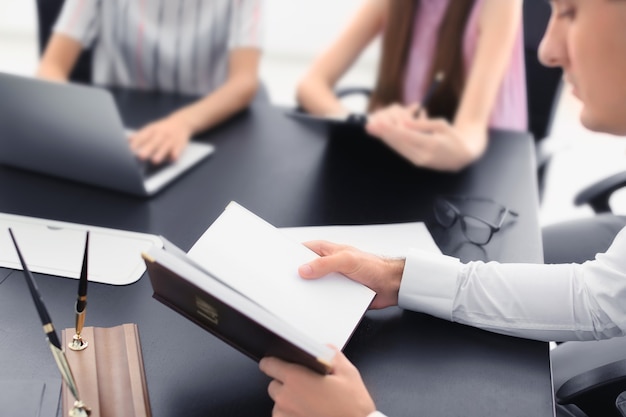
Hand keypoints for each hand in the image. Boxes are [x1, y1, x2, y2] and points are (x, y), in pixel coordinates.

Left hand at [129, 114, 193, 163]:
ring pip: (165, 146)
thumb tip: (127, 140)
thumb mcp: (151, 128)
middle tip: (141, 157)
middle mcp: (161, 134)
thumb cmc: (163, 128)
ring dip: (160, 153)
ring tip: (155, 160)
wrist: (182, 121)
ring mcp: (171, 139)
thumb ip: (140, 135)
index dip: (136, 143)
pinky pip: (178, 149)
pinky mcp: (180, 143)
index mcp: (152, 130)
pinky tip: (173, 158)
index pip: (143, 136)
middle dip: (147, 149)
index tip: (130, 150)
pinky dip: (176, 153)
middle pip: (154, 142)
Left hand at [259, 349, 375, 416]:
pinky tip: (310, 413)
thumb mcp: (347, 372)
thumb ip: (331, 353)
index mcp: (296, 379)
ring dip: (289, 401)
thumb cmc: (353, 407)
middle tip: (307, 385)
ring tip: (311, 402)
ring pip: (278, 404)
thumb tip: (323, 349)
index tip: (278, 362)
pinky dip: (293, 415)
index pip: (269, 364)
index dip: (274, 361)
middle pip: (274, 384)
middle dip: (286, 383)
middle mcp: (286, 399)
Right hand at [298, 240, 403, 308]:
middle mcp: (327, 264)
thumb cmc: (374, 266)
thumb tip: (304, 269)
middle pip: (305, 270)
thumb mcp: (346, 260)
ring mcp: (332, 279)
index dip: (290, 256)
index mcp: (326, 250)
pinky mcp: (337, 293)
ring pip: (313, 286)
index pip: (302, 251)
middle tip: (288, 285)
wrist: (391, 285)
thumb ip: (325, 264)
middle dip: (297, 277)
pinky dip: (320, 303)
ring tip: (299, 298)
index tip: (280, 265)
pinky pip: (324, 299)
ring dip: (309, 292)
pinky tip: (315, 307)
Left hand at [366, 105, 485, 170]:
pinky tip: (384, 136)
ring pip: (398, 148)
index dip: (391, 129)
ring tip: (373, 130)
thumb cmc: (454, 137)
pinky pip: (402, 151)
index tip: (379, 123)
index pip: (406, 136)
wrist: (462, 157)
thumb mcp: (442, 125)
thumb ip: (423, 124)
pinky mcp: (417, 162)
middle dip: (383, 134)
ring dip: (385, 139)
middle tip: (369, 126)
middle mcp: (422, 156)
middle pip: (398, 143)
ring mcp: (419, 161)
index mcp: (431, 145)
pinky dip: (393, 142)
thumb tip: (405, 123)